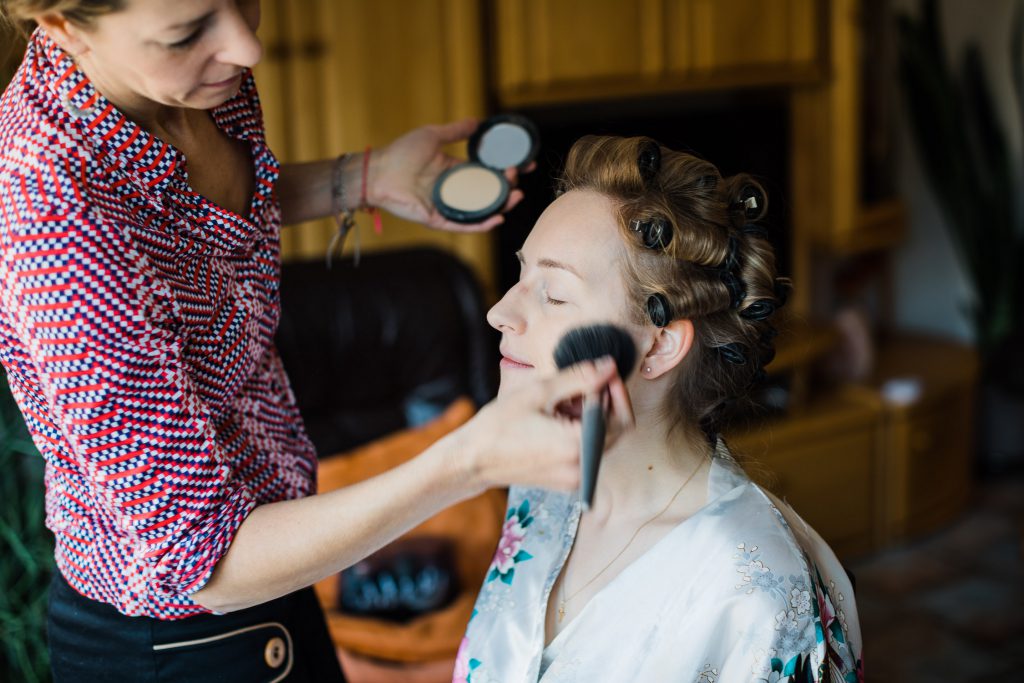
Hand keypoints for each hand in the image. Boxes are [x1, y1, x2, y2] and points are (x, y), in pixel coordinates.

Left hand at [367, 119, 533, 232]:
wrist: (379, 172)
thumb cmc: (401, 153)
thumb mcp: (433, 136)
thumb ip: (455, 131)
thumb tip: (476, 122)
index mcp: (455, 171)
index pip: (487, 173)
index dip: (506, 169)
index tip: (526, 164)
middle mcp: (455, 190)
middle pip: (489, 192)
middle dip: (508, 186)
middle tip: (517, 176)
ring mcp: (448, 206)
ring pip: (481, 210)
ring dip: (501, 205)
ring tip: (515, 196)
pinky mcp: (440, 219)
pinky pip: (465, 224)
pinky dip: (482, 224)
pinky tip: (498, 218)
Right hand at [450, 357, 634, 493]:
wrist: (473, 461)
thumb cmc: (499, 425)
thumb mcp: (540, 392)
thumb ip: (580, 378)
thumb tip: (609, 366)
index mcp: (578, 446)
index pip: (621, 418)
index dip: (617, 393)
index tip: (605, 374)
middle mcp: (582, 468)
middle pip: (613, 431)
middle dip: (601, 404)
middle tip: (579, 384)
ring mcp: (575, 478)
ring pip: (599, 440)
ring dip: (588, 417)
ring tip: (560, 402)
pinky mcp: (567, 481)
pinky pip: (585, 453)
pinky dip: (578, 432)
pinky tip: (554, 419)